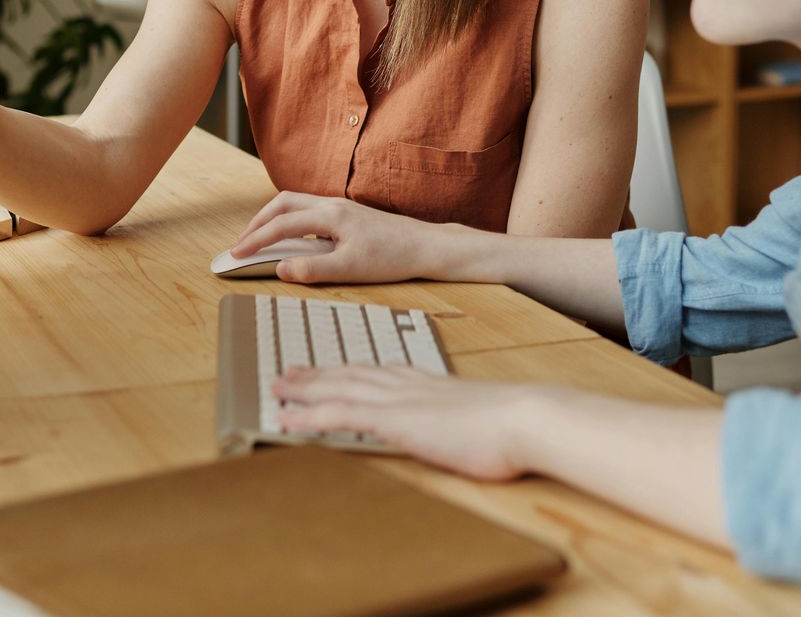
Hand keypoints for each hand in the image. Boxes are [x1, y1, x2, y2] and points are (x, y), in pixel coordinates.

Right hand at [229, 192, 443, 283]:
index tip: (236, 254)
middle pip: (282, 203)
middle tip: (242, 243)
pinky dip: (290, 219)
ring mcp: (340, 206)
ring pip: (295, 203)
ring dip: (273, 218)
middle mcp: (332, 205)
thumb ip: (312, 269)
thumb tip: (280, 268)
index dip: (255, 239)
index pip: (281, 224)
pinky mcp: (348, 213)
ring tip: (260, 239)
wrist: (425, 246)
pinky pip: (308, 209)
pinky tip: (293, 238)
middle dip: (257, 222)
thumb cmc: (392, 258)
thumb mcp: (350, 270)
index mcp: (330, 216)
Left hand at [274, 366, 544, 480]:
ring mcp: (398, 400)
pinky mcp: (393, 420)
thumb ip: (465, 420)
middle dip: (317, 374)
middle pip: (351, 374)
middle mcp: (407, 385)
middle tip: (288, 372)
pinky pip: (339, 415)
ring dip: (303, 389)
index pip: (378, 372)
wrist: (523, 418)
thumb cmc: (513, 426)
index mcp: (428, 383)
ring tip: (277, 387)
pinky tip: (286, 418)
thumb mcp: (483, 419)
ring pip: (337, 389)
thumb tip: (468, 430)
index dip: (349, 371)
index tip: (331, 369)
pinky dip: (308, 416)